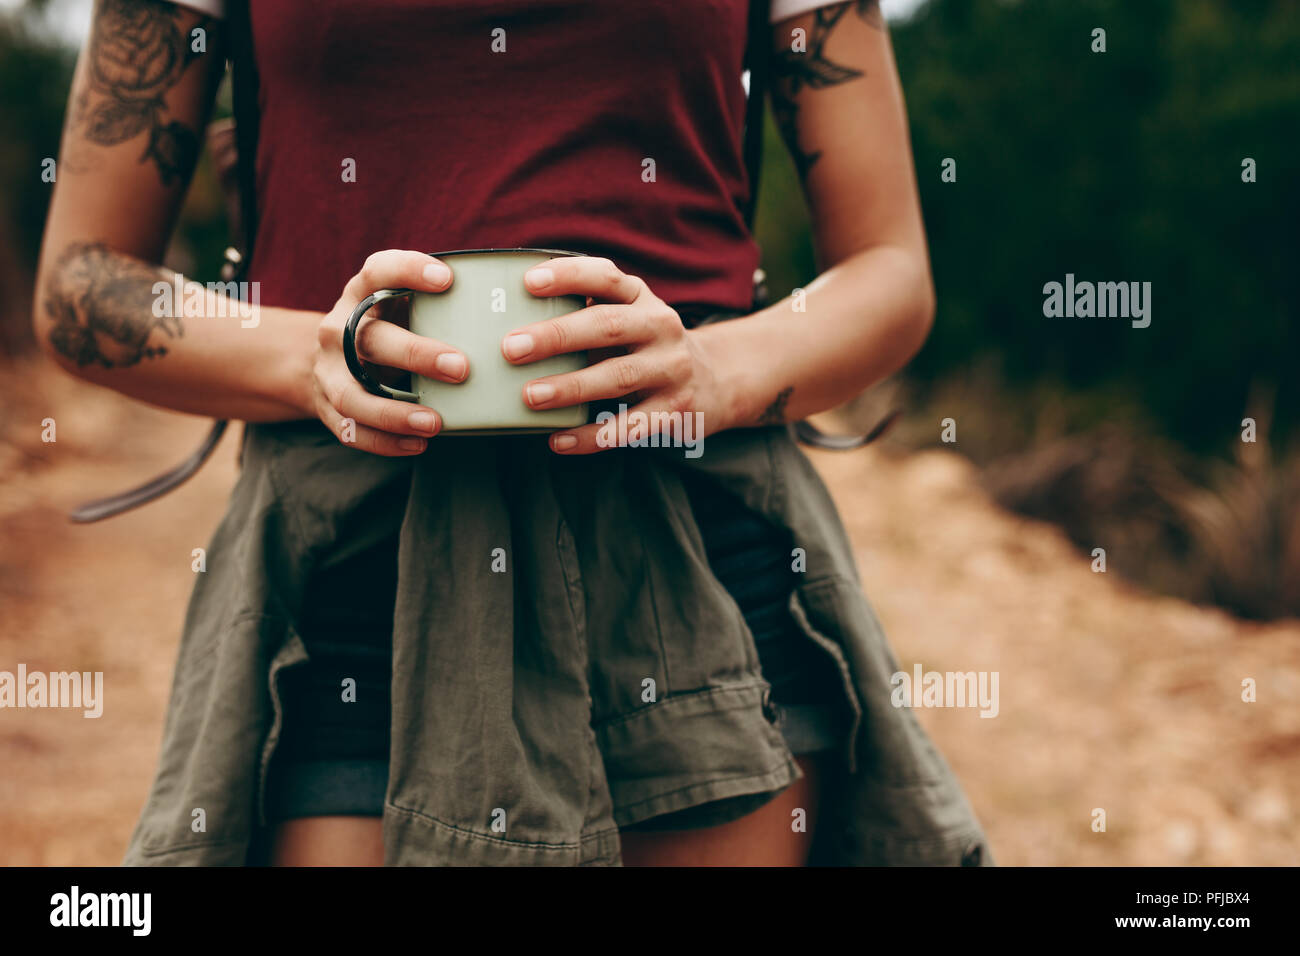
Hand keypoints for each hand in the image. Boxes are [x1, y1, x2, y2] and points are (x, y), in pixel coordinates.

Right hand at [310, 250, 467, 455]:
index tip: (447, 278)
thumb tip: (507, 312)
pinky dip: (384, 441)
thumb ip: (436, 305)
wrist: (329, 358)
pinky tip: (418, 444)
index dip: (408, 270)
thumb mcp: (399, 305)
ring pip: (353, 394)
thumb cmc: (386, 327)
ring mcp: (328, 370)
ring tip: (435, 423)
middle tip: (461, 368)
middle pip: (371, 339)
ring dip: (394, 412)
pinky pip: (350, 429)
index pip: (378, 272)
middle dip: (416, 354)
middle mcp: (339, 329)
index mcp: (360, 294)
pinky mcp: (326, 406)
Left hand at [502, 257, 730, 453]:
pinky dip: (591, 436)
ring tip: (530, 396)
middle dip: (558, 336)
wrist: (714, 380)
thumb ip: (587, 311)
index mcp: (641, 298)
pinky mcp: (674, 410)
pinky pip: (629, 426)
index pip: (606, 277)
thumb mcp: (628, 315)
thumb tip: (513, 322)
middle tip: (512, 348)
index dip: (568, 276)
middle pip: (608, 326)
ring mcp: (670, 369)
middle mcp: (660, 327)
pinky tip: (558, 440)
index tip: (528, 283)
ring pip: (618, 376)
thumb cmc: (645, 345)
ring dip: (571, 387)